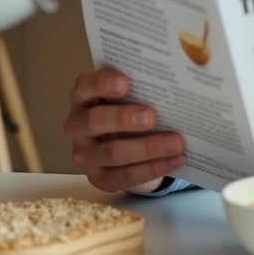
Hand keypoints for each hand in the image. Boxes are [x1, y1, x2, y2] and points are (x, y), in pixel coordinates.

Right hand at [64, 69, 184, 193]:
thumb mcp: (130, 96)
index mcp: (83, 98)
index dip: (101, 84)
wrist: (129, 147)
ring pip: (113, 153)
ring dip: (147, 148)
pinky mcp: (99, 178)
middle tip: (152, 116)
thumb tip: (175, 76)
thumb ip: (141, 86)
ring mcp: (86, 155)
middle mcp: (77, 126)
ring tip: (175, 142)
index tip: (125, 82)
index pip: (84, 87)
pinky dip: (154, 168)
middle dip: (123, 118)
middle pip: (95, 121)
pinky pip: (126, 175)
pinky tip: (176, 159)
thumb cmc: (130, 110)